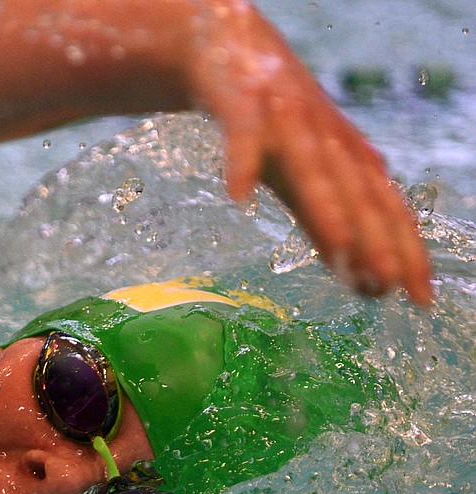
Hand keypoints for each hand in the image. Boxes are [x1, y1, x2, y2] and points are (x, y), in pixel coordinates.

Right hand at [187, 0, 431, 303]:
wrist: (225, 43)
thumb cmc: (268, 118)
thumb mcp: (301, 175)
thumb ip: (326, 223)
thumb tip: (359, 281)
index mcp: (347, 155)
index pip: (386, 209)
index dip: (406, 251)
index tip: (419, 298)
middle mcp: (327, 134)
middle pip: (358, 192)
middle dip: (378, 238)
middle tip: (392, 284)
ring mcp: (286, 114)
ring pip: (311, 164)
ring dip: (327, 205)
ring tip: (341, 248)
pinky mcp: (242, 99)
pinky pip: (243, 133)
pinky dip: (242, 161)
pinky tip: (237, 196)